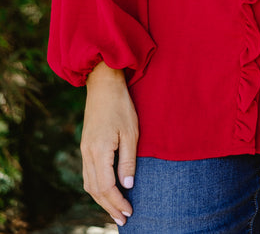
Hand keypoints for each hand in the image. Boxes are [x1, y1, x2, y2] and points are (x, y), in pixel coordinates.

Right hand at [81, 62, 137, 225]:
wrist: (103, 85)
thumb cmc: (121, 106)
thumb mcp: (131, 133)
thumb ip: (127, 161)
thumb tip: (127, 187)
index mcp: (99, 151)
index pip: (106, 187)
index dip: (117, 202)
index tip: (129, 212)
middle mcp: (87, 153)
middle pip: (95, 190)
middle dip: (109, 206)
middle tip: (123, 219)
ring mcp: (84, 150)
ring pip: (89, 184)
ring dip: (101, 199)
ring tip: (115, 210)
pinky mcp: (85, 146)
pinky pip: (88, 174)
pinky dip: (97, 187)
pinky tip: (107, 191)